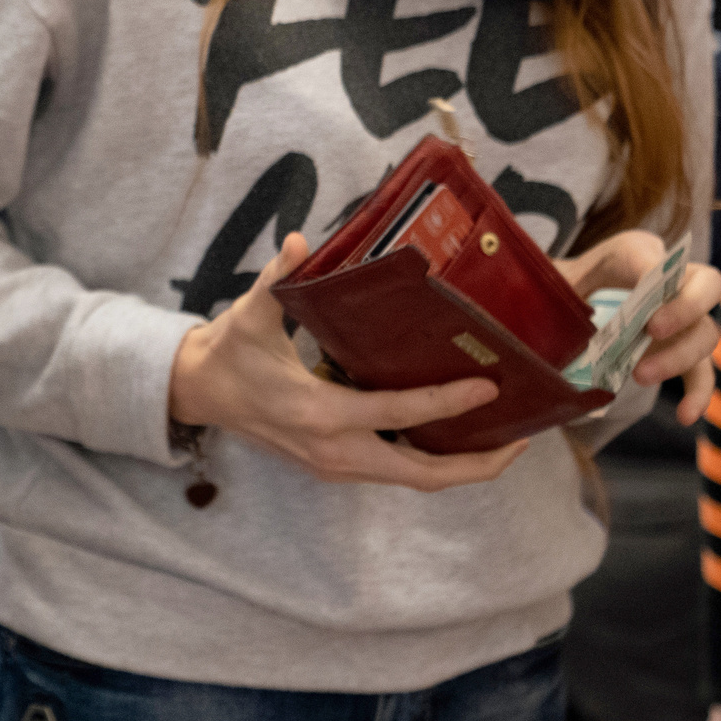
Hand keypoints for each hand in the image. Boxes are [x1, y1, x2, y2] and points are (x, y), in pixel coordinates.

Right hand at [171, 232, 520, 488]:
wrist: (197, 394)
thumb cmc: (228, 354)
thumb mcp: (250, 315)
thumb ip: (278, 281)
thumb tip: (299, 242)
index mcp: (320, 412)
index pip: (399, 413)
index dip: (448, 402)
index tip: (490, 386)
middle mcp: (335, 450)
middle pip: (423, 474)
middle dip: (478, 463)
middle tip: (523, 437)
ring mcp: (335, 466)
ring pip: (413, 478)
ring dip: (460, 466)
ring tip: (503, 440)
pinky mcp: (334, 468)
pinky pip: (395, 471)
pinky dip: (431, 461)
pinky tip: (455, 436)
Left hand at [553, 229, 720, 423]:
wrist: (572, 307)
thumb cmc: (565, 287)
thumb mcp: (554, 281)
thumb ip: (552, 286)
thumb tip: (535, 298)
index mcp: (634, 252)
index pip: (651, 252)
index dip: (651, 267)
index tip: (644, 284)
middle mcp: (671, 282)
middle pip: (706, 286)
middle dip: (684, 308)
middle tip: (653, 328)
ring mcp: (683, 320)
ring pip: (705, 333)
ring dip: (678, 356)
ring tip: (639, 375)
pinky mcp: (682, 352)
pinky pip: (702, 372)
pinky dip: (698, 394)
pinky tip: (685, 415)